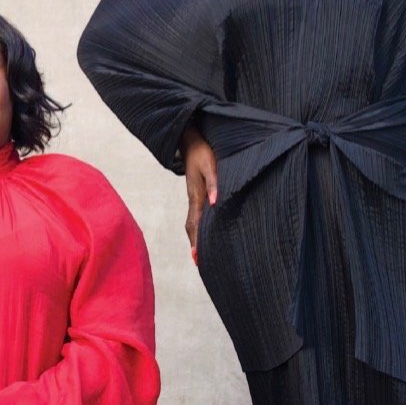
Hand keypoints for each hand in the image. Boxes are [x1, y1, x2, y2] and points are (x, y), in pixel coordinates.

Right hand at [181, 125, 218, 264]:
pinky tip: (204, 231)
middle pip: (192, 227)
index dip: (197, 240)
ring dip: (196, 237)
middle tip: (199, 262)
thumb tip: (214, 202)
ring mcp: (193, 197)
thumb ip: (213, 183)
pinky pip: (196, 215)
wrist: (190, 142)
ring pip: (193, 222)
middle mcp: (193, 199)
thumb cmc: (202, 153)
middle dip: (195, 244)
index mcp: (196, 195)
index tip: (198, 256)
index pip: (195, 223)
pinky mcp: (196, 194)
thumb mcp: (210, 165)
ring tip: (200, 253)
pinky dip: (199, 227)